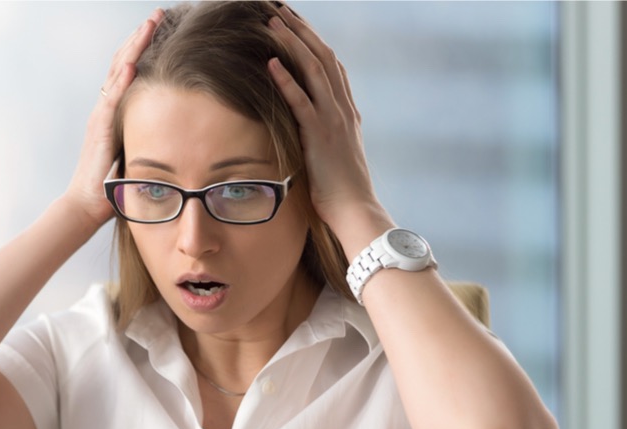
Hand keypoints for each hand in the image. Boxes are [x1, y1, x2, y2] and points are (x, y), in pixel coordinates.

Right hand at [62, 8, 164, 233]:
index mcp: (114, 110)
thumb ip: (150, 135)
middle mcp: (105, 106)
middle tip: (159, 13)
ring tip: (149, 25)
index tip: (162, 27)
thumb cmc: (113, 184)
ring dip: (133, 47)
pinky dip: (121, 79)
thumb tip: (179, 130)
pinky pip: (112, 99)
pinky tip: (132, 62)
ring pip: (117, 72)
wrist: (87, 204)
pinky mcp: (100, 129)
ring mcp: (100, 115)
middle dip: (141, 36)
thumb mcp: (136, 151)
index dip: (144, 47)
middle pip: (122, 61)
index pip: (129, 69)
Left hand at [267, 7, 393, 253]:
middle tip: (279, 9)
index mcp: (346, 111)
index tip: (294, 22)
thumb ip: (325, 135)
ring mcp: (333, 120)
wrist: (355, 210)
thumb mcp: (334, 154)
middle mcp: (342, 109)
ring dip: (291, 44)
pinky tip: (270, 64)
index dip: (313, 40)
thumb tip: (309, 129)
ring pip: (314, 70)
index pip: (330, 65)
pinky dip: (286, 81)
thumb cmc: (341, 189)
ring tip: (272, 22)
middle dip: (300, 30)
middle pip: (322, 56)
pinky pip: (302, 102)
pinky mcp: (320, 136)